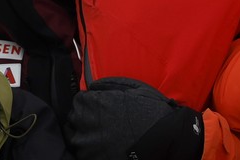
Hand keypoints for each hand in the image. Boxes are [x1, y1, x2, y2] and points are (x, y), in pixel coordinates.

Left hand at [67, 77, 203, 159]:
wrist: (165, 140)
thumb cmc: (151, 112)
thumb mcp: (132, 88)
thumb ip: (108, 85)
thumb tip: (92, 87)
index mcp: (92, 104)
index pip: (78, 101)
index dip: (89, 103)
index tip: (98, 108)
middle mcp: (85, 124)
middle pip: (74, 120)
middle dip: (85, 119)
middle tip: (101, 122)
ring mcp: (87, 146)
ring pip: (76, 139)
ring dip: (86, 136)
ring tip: (103, 137)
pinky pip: (84, 154)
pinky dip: (92, 150)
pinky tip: (106, 147)